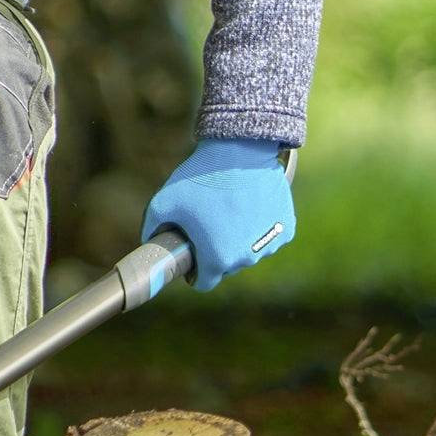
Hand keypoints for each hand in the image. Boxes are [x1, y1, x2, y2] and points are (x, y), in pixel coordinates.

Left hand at [142, 138, 294, 290]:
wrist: (239, 152)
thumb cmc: (200, 179)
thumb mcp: (163, 202)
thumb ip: (151, 227)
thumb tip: (148, 239)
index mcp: (218, 259)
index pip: (204, 282)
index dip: (194, 273)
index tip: (192, 256)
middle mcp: (247, 258)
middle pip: (227, 266)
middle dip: (216, 251)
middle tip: (208, 226)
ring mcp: (271, 244)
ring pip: (249, 251)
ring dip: (239, 240)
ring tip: (227, 213)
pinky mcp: (286, 228)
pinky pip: (269, 236)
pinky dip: (260, 228)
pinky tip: (248, 208)